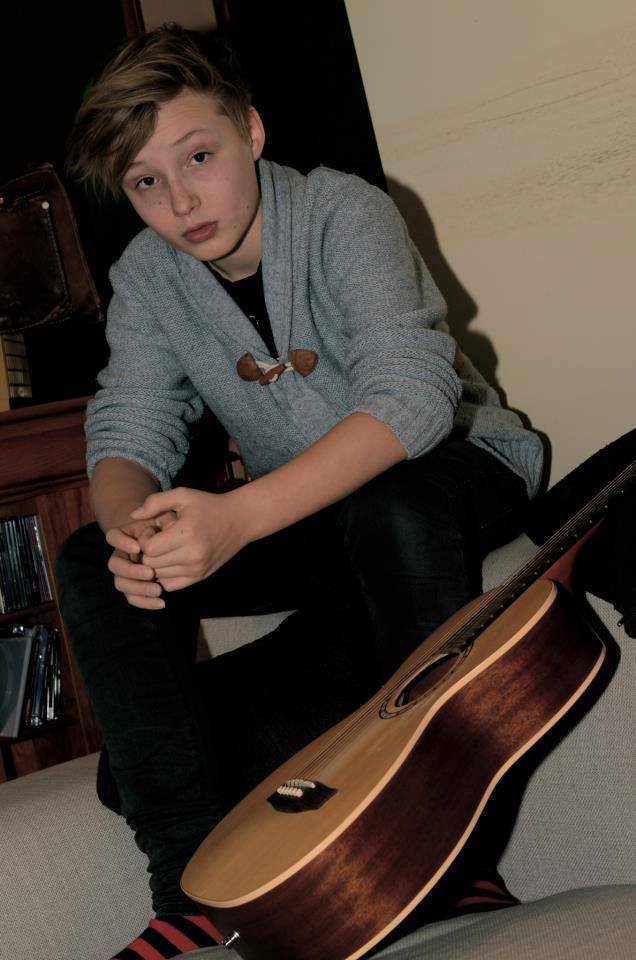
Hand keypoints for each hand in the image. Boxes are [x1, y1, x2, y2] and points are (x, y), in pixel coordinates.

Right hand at [105, 511, 177, 609]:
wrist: (176, 538)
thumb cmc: (170, 522)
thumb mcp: (166, 512)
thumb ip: (155, 507)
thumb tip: (137, 515)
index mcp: (126, 535)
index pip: (113, 536)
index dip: (121, 543)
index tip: (139, 547)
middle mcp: (123, 554)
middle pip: (114, 564)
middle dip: (130, 570)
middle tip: (150, 573)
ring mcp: (128, 571)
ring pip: (121, 583)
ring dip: (137, 589)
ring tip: (158, 589)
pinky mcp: (137, 586)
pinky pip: (133, 597)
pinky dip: (145, 602)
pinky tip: (162, 602)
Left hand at [129, 487, 251, 590]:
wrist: (239, 521)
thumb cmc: (208, 505)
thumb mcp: (183, 495)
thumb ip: (155, 502)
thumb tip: (133, 516)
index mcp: (186, 534)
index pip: (148, 549)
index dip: (145, 539)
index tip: (154, 530)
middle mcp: (192, 555)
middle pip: (151, 564)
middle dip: (148, 552)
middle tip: (158, 539)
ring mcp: (197, 569)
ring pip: (158, 575)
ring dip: (156, 563)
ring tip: (166, 548)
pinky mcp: (200, 577)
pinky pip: (170, 585)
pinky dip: (165, 575)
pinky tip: (171, 560)